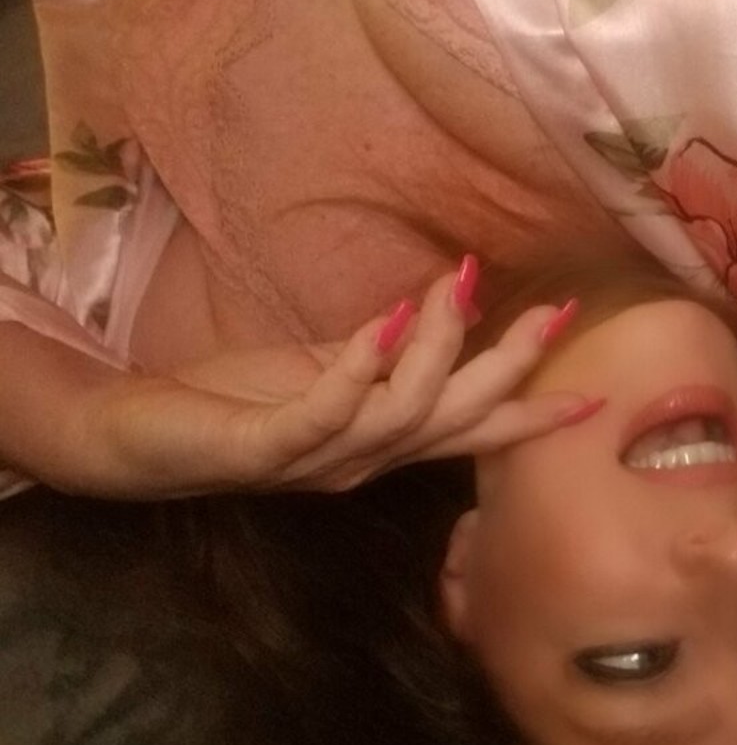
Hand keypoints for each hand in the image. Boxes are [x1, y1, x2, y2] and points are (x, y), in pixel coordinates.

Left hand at [80, 264, 589, 497]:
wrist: (133, 439)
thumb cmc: (234, 404)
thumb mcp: (324, 369)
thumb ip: (382, 355)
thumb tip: (448, 310)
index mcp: (380, 440)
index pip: (470, 428)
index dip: (530, 413)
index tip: (595, 392)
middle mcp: (363, 460)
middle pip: (455, 419)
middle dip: (510, 368)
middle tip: (555, 313)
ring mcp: (318, 460)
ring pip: (404, 413)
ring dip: (437, 347)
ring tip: (457, 285)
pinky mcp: (266, 450)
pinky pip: (326, 414)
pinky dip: (359, 369)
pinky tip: (382, 324)